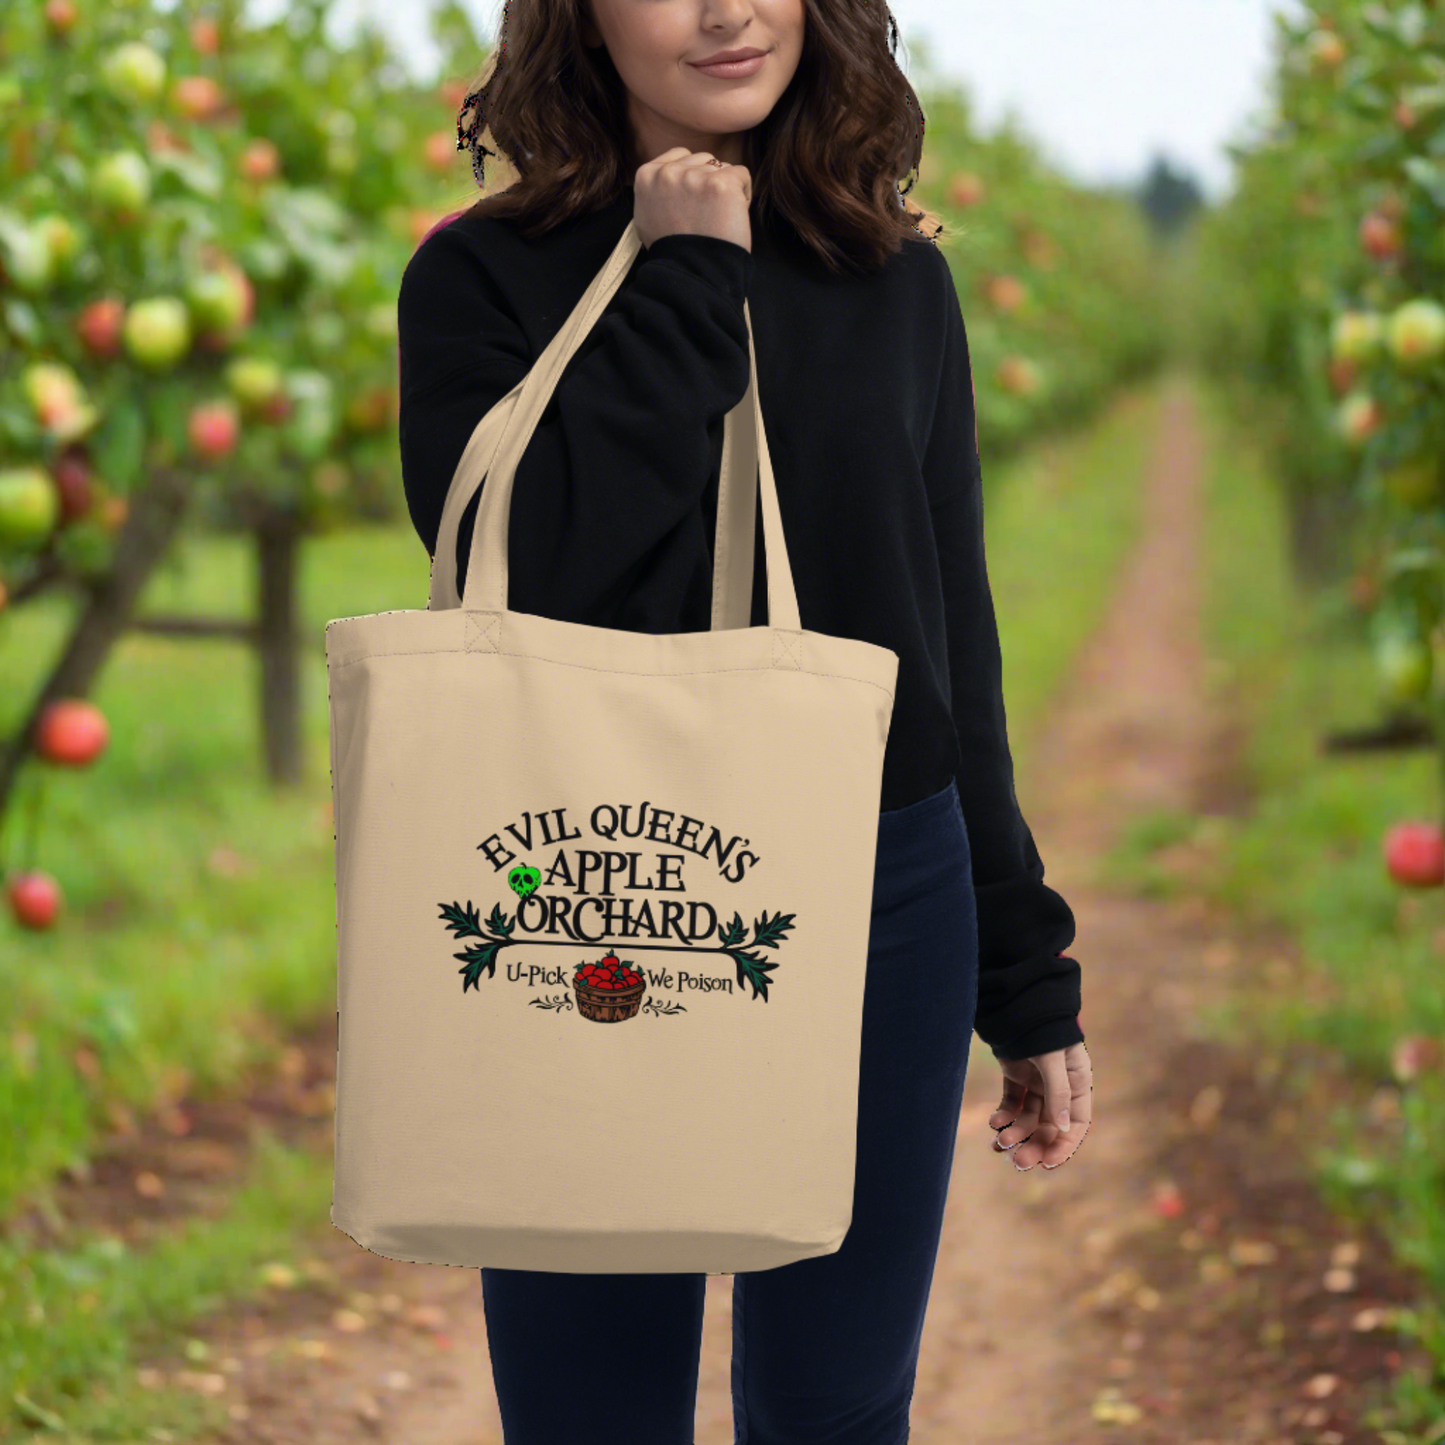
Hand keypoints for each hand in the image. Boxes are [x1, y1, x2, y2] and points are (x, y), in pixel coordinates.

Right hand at [634, 147, 752, 252]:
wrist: (692, 273)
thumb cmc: (673, 252)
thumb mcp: (647, 216)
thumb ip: (657, 190)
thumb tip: (670, 178)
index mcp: (647, 175)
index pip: (681, 155)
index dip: (693, 177)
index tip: (694, 201)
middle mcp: (668, 171)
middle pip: (703, 159)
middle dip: (708, 182)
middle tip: (706, 214)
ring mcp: (694, 176)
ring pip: (722, 167)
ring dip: (725, 189)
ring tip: (718, 217)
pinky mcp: (721, 184)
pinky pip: (742, 174)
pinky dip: (743, 194)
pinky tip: (733, 215)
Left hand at [989, 1040, 1091, 1170]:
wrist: (1016, 1000)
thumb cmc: (1042, 1027)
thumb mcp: (1053, 1059)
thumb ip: (1058, 1092)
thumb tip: (1063, 1129)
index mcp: (1078, 1082)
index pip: (1076, 1123)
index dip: (1064, 1146)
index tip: (1047, 1164)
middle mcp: (1059, 1086)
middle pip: (1050, 1126)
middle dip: (1034, 1144)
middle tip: (1018, 1161)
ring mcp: (1037, 1082)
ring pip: (1028, 1119)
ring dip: (1016, 1133)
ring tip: (1000, 1143)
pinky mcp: (1017, 1076)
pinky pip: (1012, 1104)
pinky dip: (1004, 1116)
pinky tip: (994, 1123)